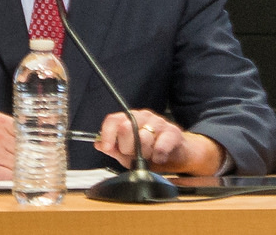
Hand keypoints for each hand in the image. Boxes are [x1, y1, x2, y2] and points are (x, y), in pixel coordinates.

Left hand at [96, 110, 225, 176]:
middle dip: (128, 147)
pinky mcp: (173, 132)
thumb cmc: (151, 152)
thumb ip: (114, 149)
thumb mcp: (128, 154)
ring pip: (143, 137)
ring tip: (149, 156)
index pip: (113, 120)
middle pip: (126, 128)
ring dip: (144, 153)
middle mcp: (143, 117)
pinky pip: (160, 146)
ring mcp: (159, 123)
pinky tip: (159, 158)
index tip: (106, 146)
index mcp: (130, 120)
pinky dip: (158, 156)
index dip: (107, 133)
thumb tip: (98, 144)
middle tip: (134, 154)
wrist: (177, 155)